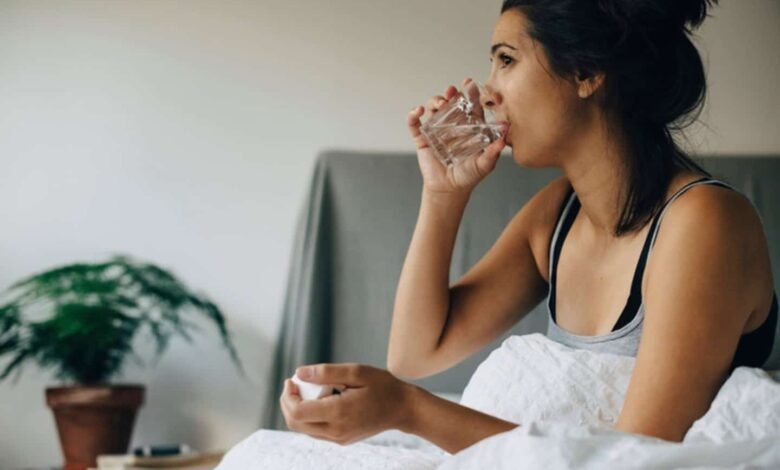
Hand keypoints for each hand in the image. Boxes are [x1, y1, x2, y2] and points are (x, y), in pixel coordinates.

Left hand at [279, 363, 416, 444]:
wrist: (403, 409)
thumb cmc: (382, 386)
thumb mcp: (356, 372)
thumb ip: (326, 372)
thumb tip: (299, 373)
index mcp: (338, 413)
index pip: (298, 412)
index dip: (288, 396)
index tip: (292, 380)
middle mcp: (336, 431)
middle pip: (295, 423)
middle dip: (287, 402)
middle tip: (294, 384)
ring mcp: (338, 438)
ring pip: (303, 429)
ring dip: (297, 409)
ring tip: (307, 389)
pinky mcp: (341, 440)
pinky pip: (315, 431)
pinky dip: (309, 416)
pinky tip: (318, 399)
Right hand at [407, 77, 506, 195]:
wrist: (450, 189)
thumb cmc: (469, 176)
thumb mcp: (485, 164)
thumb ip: (494, 151)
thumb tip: (505, 135)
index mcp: (469, 127)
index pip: (470, 106)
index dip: (470, 93)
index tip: (469, 83)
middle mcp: (453, 125)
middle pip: (451, 102)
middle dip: (450, 93)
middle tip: (451, 91)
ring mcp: (436, 130)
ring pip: (433, 108)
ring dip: (435, 100)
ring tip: (439, 103)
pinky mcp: (423, 139)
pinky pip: (415, 124)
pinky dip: (413, 115)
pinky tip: (418, 111)